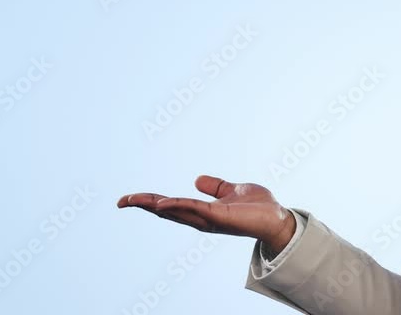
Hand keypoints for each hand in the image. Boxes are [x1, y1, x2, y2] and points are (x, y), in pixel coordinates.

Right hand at [117, 175, 296, 253]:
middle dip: (144, 205)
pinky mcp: (219, 216)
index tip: (129, 199)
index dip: (150, 202)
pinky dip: (178, 205)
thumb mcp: (232, 190)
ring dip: (154, 205)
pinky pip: (194, 209)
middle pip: (166, 212)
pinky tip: (163, 202)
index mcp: (202, 212)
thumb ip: (214, 186)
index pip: (170, 206)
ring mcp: (209, 219)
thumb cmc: (258, 206)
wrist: (278, 217)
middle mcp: (201, 219)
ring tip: (133, 200)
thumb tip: (196, 180)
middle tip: (122, 201)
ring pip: (175, 211)